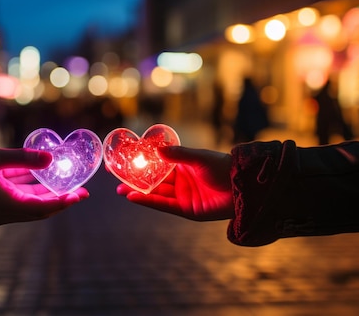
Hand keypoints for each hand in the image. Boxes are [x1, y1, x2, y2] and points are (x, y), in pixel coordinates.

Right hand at [0, 148, 88, 226]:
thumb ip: (23, 158)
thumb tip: (50, 158)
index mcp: (7, 204)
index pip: (43, 206)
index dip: (64, 200)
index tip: (80, 194)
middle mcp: (5, 214)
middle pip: (39, 210)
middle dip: (60, 200)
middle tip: (80, 191)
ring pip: (29, 207)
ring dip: (45, 196)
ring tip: (64, 184)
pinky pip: (16, 203)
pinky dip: (29, 194)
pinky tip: (38, 179)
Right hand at [116, 146, 233, 220]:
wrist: (242, 188)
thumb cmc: (223, 168)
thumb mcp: (198, 157)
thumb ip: (177, 154)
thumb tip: (156, 148)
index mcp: (183, 166)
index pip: (157, 164)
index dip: (141, 164)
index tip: (125, 162)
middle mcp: (180, 181)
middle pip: (153, 181)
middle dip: (135, 181)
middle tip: (116, 179)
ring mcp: (183, 196)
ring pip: (155, 193)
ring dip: (138, 192)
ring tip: (120, 190)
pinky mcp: (186, 210)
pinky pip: (164, 205)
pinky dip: (149, 201)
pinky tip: (134, 197)